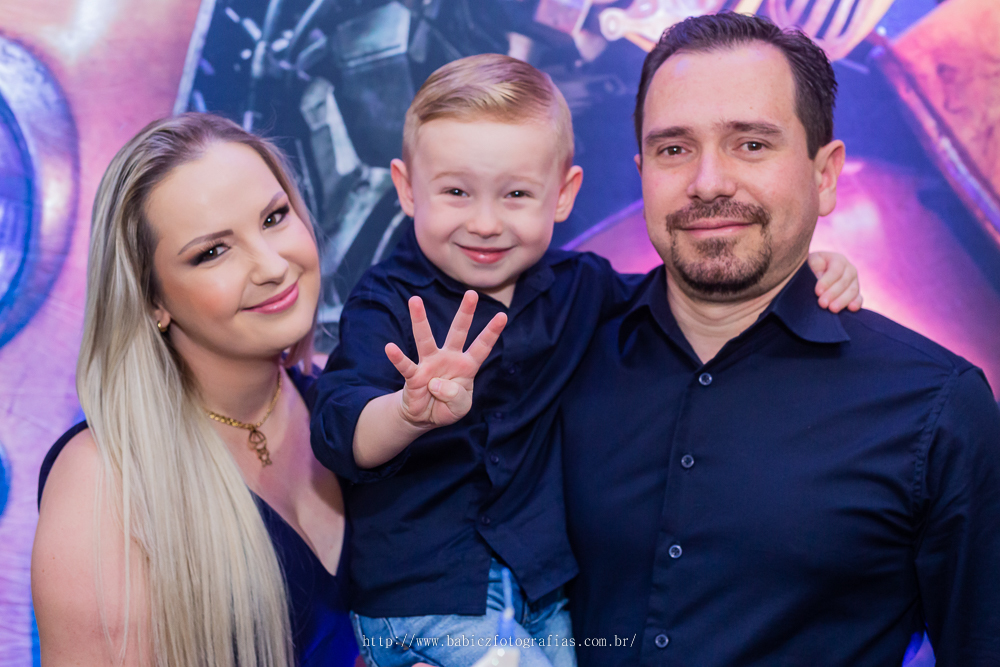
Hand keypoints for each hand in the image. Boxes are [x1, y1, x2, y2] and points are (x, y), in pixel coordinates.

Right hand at [386, 290, 506, 428]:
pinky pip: (406, 365)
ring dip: (420, 320)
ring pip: (425, 339)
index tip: (503, 315)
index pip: (482, 346)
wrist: (424, 417)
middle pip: (458, 331)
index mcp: (466, 365)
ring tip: (415, 300)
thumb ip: (456, 396)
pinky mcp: (414, 376)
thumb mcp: (460, 407)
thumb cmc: (446, 406)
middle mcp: (448, 358)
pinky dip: (398, 358)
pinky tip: (390, 348)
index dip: (492, 332)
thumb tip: (436, 383)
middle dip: (465, 313)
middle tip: (471, 293)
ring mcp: (430, 364)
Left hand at [809, 251, 862, 312]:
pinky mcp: (856, 293)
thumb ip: (816, 270)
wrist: (816, 273)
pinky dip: (856, 303)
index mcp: (838, 260)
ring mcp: (854, 281)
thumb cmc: (812, 267)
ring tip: (832, 309)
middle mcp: (849, 269)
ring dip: (842, 301)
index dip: (827, 281)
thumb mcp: (811, 264)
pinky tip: (850, 308)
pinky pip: (859, 298)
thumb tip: (820, 281)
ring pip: (852, 291)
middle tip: (822, 303)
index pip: (835, 270)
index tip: (817, 292)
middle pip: (844, 282)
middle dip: (833, 293)